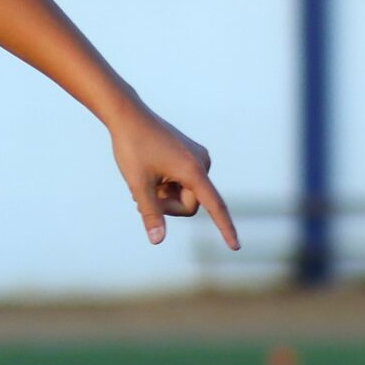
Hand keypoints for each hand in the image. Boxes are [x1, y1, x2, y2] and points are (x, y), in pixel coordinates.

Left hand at [110, 110, 238, 248]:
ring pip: (186, 195)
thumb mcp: (138, 184)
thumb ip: (150, 213)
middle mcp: (203, 163)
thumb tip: (157, 241)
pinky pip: (184, 182)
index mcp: (194, 171)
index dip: (225, 228)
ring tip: (145, 179)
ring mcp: (199, 158)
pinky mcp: (192, 156)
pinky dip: (167, 185)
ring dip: (165, 195)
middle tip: (140, 196)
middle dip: (167, 206)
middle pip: (190, 205)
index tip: (235, 247)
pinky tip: (151, 172)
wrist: (129, 117)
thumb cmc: (132, 148)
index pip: (214, 207)